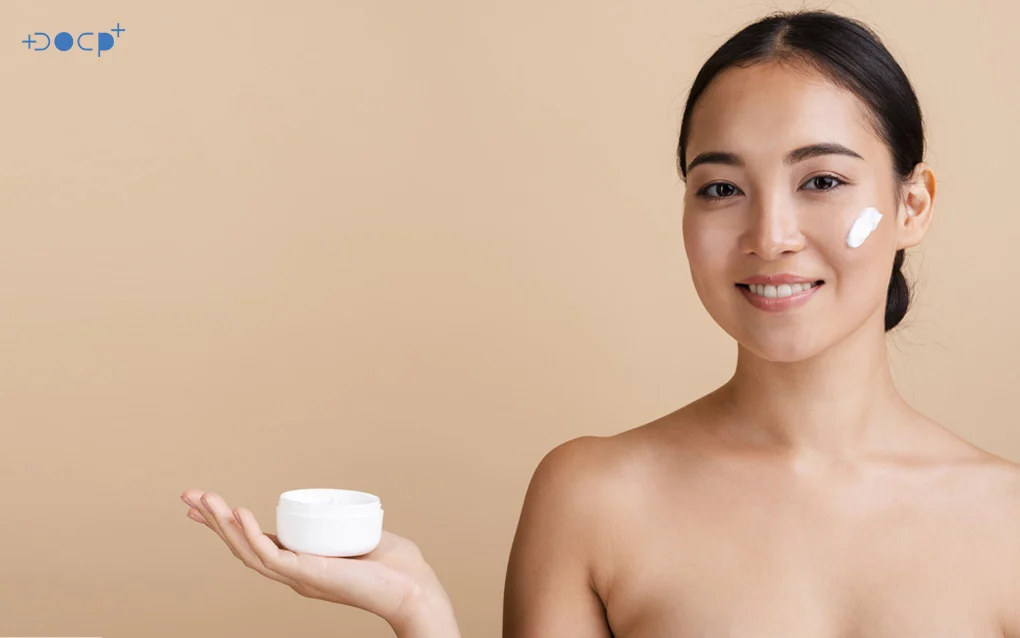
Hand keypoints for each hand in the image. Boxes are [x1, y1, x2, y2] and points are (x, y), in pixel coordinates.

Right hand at [180, 489, 458, 636]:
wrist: (413, 587)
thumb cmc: (396, 566)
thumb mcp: (359, 534)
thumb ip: (347, 524)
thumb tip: (342, 507)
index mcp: (300, 563)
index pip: (256, 541)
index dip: (229, 523)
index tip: (206, 504)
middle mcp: (292, 572)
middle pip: (241, 545)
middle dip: (212, 520)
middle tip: (187, 496)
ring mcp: (296, 576)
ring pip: (247, 549)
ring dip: (221, 523)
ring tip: (202, 498)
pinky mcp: (306, 575)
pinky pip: (269, 555)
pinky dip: (250, 534)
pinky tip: (238, 513)